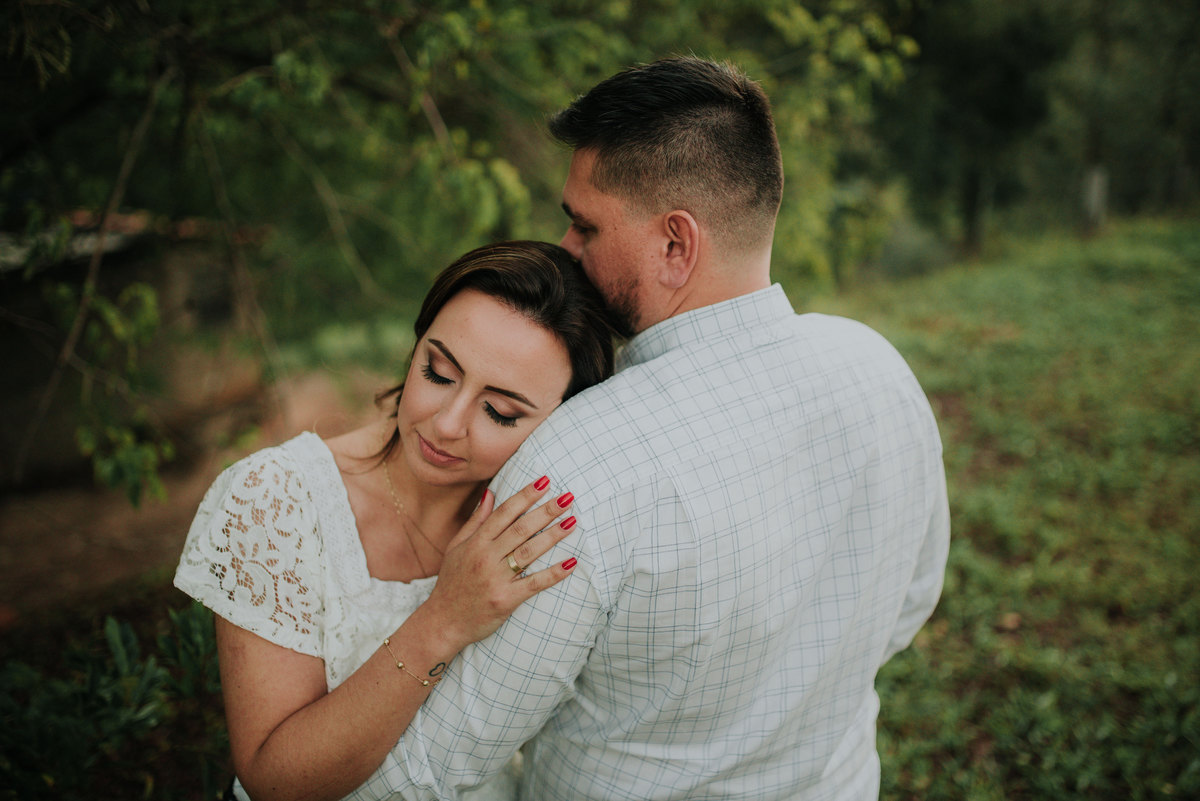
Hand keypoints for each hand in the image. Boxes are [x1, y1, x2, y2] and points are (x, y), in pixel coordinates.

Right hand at [418, 476, 578, 652]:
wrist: (442, 622)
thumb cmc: (452, 582)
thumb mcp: (456, 547)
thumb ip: (476, 520)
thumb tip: (491, 493)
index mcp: (475, 542)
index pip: (504, 513)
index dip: (525, 496)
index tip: (544, 481)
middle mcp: (485, 557)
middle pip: (521, 529)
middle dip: (546, 511)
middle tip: (568, 497)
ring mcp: (496, 579)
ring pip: (529, 552)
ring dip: (552, 536)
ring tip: (572, 522)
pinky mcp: (506, 600)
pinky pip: (533, 584)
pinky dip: (553, 574)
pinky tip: (571, 563)